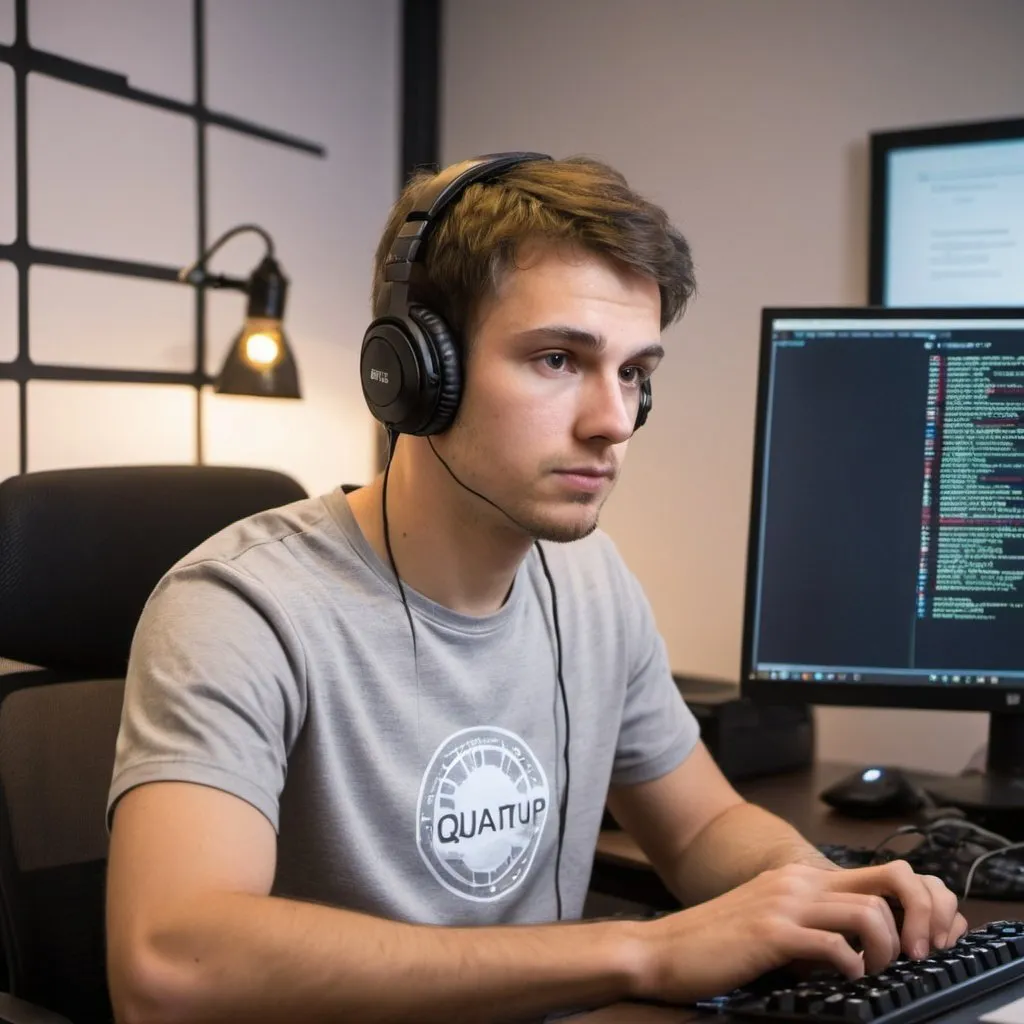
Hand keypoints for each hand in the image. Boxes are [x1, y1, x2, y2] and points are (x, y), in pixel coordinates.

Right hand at [631, 860, 967, 1003]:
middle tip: (917, 956)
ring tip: (877, 972)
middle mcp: (797, 882)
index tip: (925, 939)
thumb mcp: (773, 921)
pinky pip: (835, 946)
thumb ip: (815, 921)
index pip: (884, 871)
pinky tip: (843, 978)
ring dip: (889, 951)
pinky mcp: (771, 934)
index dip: (920, 903)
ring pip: (871, 913)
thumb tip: (865, 943)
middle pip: (891, 880)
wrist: (663, 950)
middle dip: (921, 919)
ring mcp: (785, 904)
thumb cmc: (717, 943)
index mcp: (801, 877)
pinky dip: (853, 968)